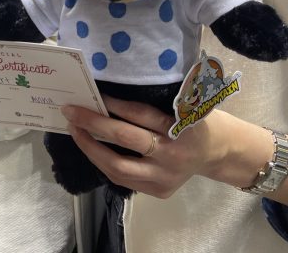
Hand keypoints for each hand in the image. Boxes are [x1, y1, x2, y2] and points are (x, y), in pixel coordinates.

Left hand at [62, 95, 221, 198]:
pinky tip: (91, 148)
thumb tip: (106, 97)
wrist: (216, 154)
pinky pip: (122, 179)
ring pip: (118, 166)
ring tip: (75, 131)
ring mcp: (165, 177)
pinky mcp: (159, 191)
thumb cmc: (193, 121)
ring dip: (91, 148)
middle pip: (126, 138)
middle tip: (71, 111)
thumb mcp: (183, 106)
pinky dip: (103, 162)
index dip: (114, 104)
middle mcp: (173, 154)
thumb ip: (152, 105)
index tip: (94, 94)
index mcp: (182, 126)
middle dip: (94, 123)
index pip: (141, 114)